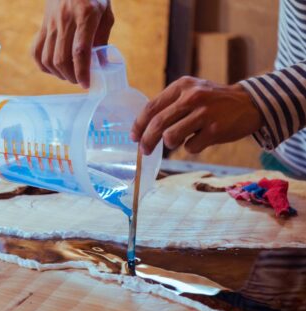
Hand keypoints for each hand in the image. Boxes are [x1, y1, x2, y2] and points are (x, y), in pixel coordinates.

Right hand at [32, 0, 113, 88]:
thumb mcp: (105, 13)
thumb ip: (103, 39)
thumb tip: (100, 64)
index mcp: (86, 15)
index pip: (80, 51)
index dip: (82, 72)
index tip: (86, 84)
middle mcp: (65, 19)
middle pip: (62, 58)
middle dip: (71, 77)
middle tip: (80, 81)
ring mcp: (51, 22)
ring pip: (48, 58)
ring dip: (58, 74)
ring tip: (69, 76)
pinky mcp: (43, 25)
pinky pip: (36, 51)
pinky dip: (43, 65)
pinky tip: (53, 69)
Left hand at [131, 76, 263, 154]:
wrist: (249, 103)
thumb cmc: (213, 101)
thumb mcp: (191, 92)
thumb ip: (170, 105)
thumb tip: (145, 128)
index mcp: (181, 86)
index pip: (151, 107)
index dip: (139, 125)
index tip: (134, 137)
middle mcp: (192, 97)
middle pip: (157, 124)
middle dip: (147, 141)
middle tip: (144, 151)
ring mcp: (204, 113)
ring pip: (170, 137)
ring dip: (170, 144)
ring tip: (178, 141)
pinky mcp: (216, 129)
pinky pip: (191, 147)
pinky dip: (191, 147)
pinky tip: (200, 140)